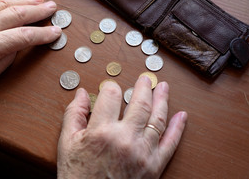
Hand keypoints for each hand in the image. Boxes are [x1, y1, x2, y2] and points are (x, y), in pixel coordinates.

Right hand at [57, 76, 186, 178]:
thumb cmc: (78, 176)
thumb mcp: (67, 143)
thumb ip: (74, 114)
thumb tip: (82, 93)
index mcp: (101, 131)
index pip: (111, 96)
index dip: (110, 87)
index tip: (110, 88)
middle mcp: (125, 139)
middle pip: (139, 103)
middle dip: (143, 87)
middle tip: (146, 79)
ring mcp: (143, 153)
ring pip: (157, 119)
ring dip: (162, 100)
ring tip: (164, 88)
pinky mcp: (154, 167)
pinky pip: (170, 143)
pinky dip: (178, 128)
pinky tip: (181, 115)